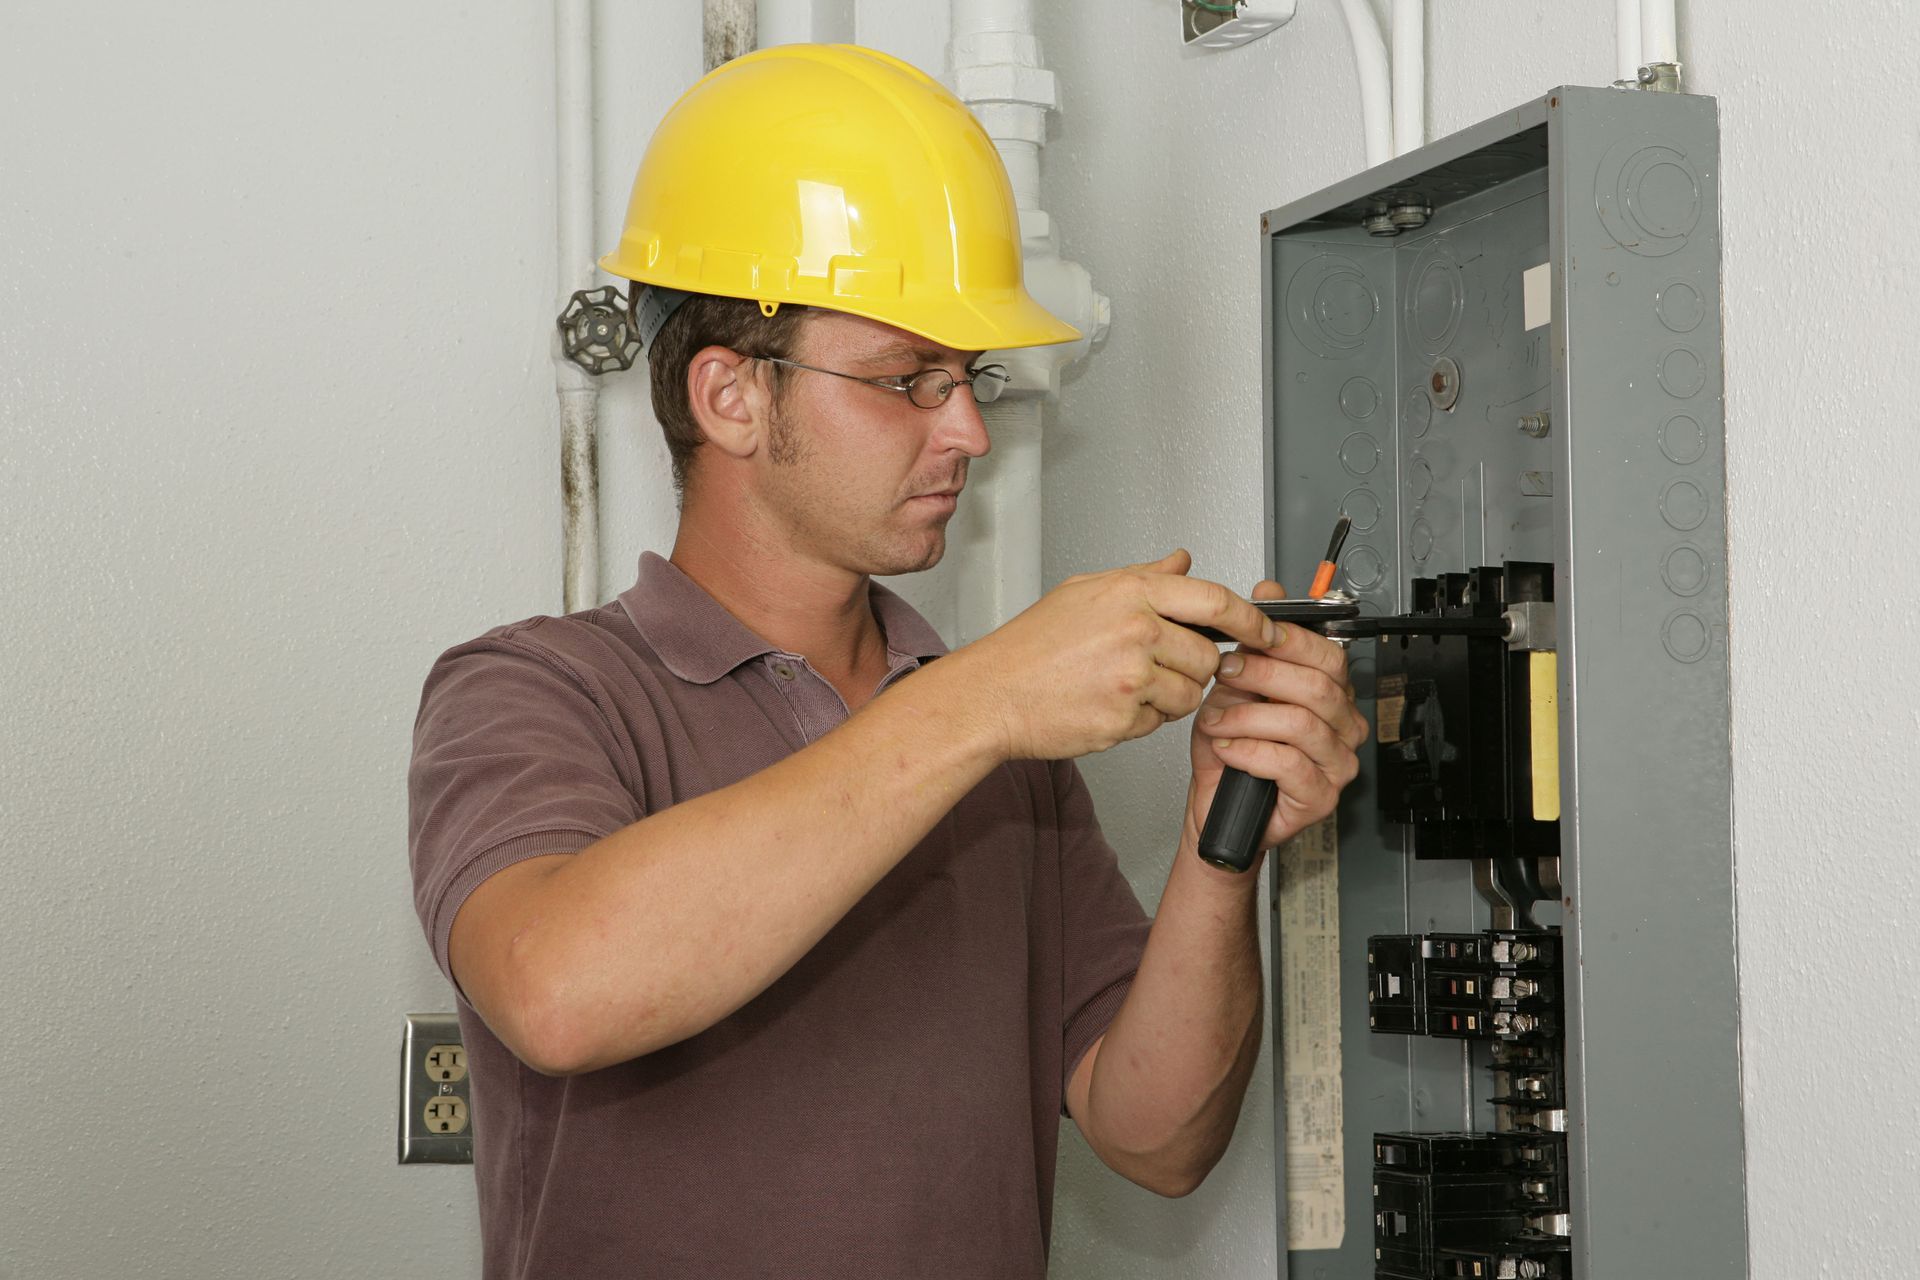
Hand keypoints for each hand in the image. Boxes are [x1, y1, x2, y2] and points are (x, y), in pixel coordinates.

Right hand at [950, 550, 1279, 760]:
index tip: (1269, 631)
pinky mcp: (1124, 718)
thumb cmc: (1030, 647)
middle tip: (1159, 666)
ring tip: (1125, 685)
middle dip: (1194, 667)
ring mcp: (1131, 677)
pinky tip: (1109, 704)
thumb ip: (1144, 577)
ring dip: (1170, 696)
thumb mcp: (1086, 591)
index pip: (1216, 599)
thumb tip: (1182, 562)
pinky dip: (1142, 719)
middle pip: (1208, 656)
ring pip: (1190, 694)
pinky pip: (1160, 722)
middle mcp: (1135, 630)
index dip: (1252, 619)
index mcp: (1130, 593)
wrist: (991, 695)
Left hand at [1185, 580, 1368, 852]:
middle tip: (1226, 674)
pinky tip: (1228, 749)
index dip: (1289, 641)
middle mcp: (1342, 727)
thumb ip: (1255, 644)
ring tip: (1218, 720)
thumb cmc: (1228, 752)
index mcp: (1331, 695)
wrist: (1214, 806)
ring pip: (1302, 724)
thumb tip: (1267, 592)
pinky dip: (1250, 751)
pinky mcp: (1320, 796)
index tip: (1250, 636)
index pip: (1329, 656)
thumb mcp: (1235, 688)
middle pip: (1318, 687)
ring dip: (1249, 717)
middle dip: (1264, 674)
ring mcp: (1337, 764)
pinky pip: (1289, 763)